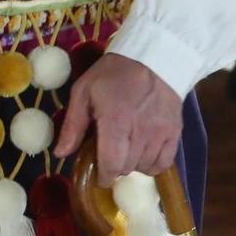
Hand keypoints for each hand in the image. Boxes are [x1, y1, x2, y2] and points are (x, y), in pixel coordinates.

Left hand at [56, 52, 181, 178]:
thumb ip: (73, 125)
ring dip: (132, 165)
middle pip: (127, 167)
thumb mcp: (83, 92)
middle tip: (107, 156)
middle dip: (114, 168)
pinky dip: (152, 165)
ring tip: (124, 151)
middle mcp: (141, 131)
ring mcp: (161, 133)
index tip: (98, 177)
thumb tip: (60, 154)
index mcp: (116, 120)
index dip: (103, 176)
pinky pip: (164, 163)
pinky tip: (142, 155)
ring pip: (145, 167)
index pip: (111, 163)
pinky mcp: (175, 132)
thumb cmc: (112, 75)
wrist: (151, 58)